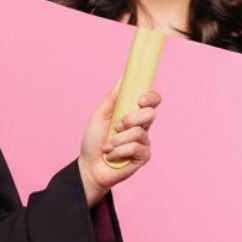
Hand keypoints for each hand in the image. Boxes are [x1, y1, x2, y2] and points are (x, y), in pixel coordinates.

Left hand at [77, 78, 160, 207]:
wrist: (89, 166)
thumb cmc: (94, 140)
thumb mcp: (100, 115)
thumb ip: (113, 98)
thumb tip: (124, 76)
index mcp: (133, 114)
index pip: (152, 101)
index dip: (151, 97)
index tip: (139, 99)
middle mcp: (142, 126)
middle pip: (150, 114)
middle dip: (131, 119)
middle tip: (117, 126)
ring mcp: (144, 142)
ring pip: (140, 132)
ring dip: (118, 139)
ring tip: (107, 146)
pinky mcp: (144, 156)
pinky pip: (137, 147)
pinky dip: (119, 150)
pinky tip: (111, 156)